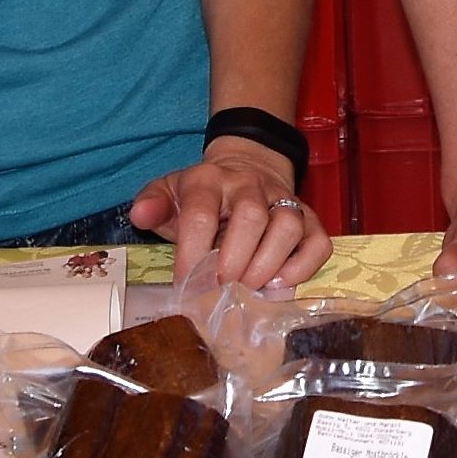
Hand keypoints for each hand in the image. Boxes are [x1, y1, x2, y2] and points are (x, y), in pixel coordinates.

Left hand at [128, 137, 328, 291]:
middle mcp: (249, 185)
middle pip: (250, 216)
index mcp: (209, 181)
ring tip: (251, 288)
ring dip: (269, 263)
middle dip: (235, 259)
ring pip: (288, 225)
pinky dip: (303, 266)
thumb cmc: (202, 196)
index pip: (200, 212)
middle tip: (223, 288)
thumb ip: (152, 204)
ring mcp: (282, 200)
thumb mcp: (170, 193)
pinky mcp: (309, 217)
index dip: (192, 252)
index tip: (185, 283)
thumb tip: (139, 215)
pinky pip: (318, 240)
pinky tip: (281, 283)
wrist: (246, 169)